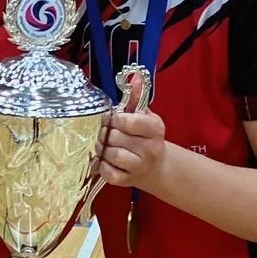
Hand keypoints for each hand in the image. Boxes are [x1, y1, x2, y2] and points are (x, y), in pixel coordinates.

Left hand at [99, 71, 168, 188]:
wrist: (155, 166)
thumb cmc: (145, 137)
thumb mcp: (144, 116)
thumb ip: (136, 98)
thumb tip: (135, 77)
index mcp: (155, 128)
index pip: (127, 121)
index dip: (114, 119)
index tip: (113, 120)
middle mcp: (150, 148)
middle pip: (115, 137)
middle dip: (106, 134)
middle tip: (106, 133)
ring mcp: (140, 166)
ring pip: (112, 155)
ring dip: (103, 149)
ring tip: (104, 146)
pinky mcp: (128, 180)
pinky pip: (108, 173)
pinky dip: (101, 166)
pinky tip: (104, 160)